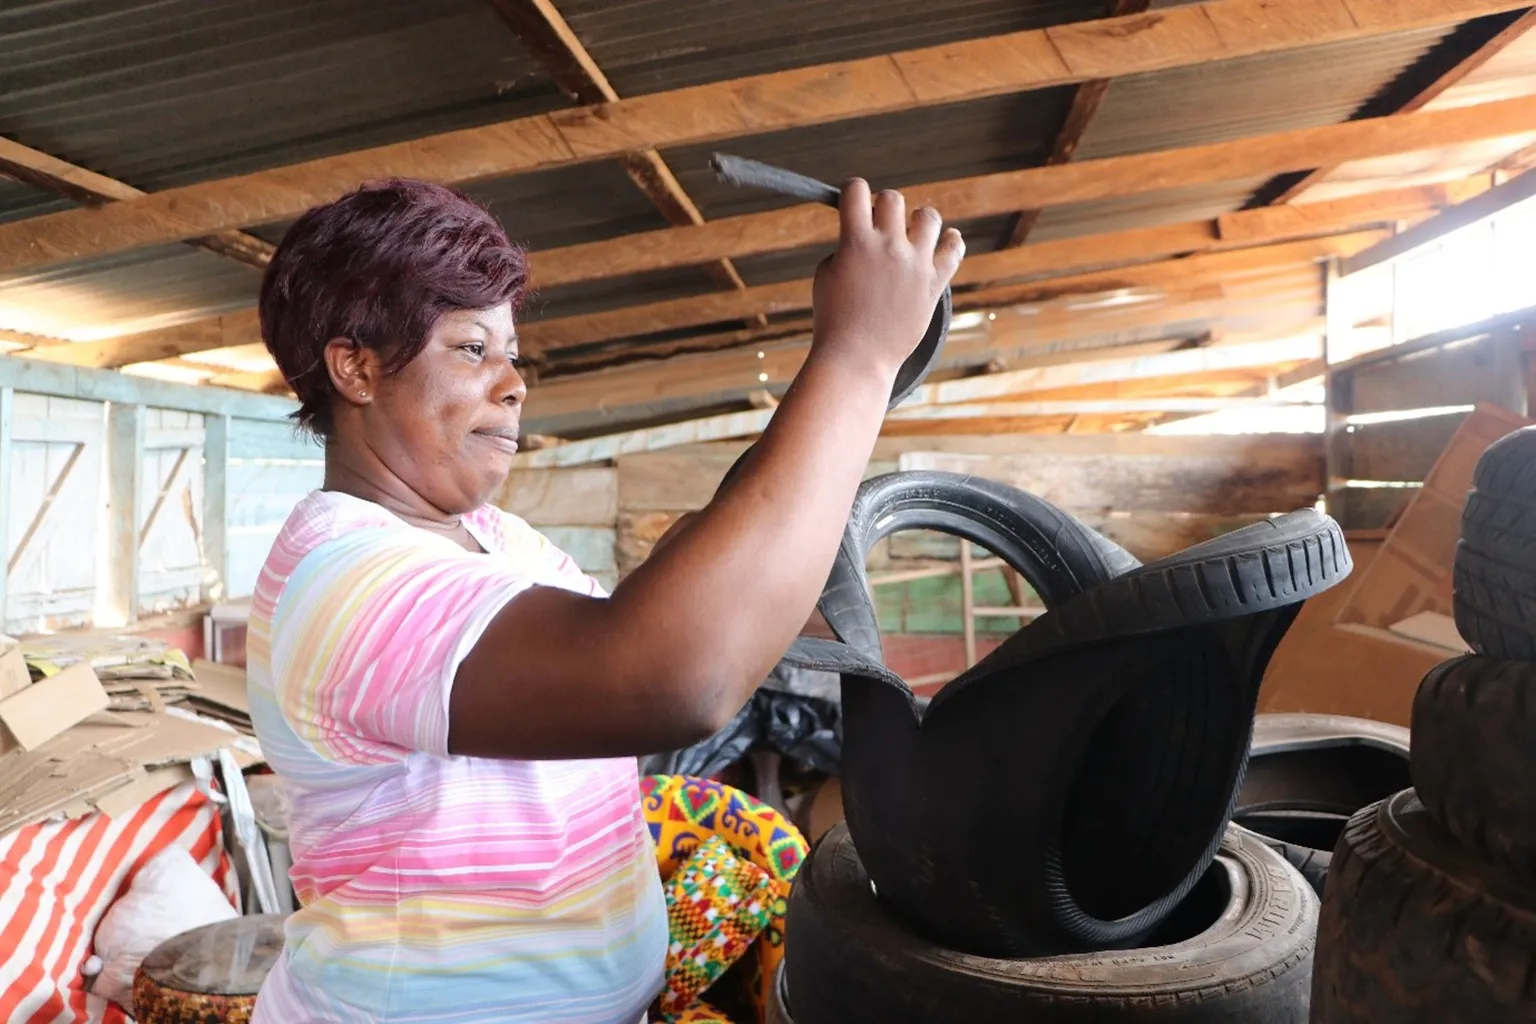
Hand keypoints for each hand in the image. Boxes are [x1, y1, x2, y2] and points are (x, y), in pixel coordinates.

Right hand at [810, 179, 964, 379]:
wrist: (857, 358)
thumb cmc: (834, 320)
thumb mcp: (824, 276)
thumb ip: (843, 247)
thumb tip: (862, 234)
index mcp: (855, 242)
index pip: (856, 189)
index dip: (853, 191)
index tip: (854, 203)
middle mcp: (888, 247)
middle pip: (892, 198)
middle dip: (884, 207)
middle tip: (881, 227)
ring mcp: (914, 264)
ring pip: (928, 216)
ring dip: (918, 221)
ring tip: (911, 236)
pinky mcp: (934, 284)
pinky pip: (954, 250)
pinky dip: (951, 242)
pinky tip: (946, 241)